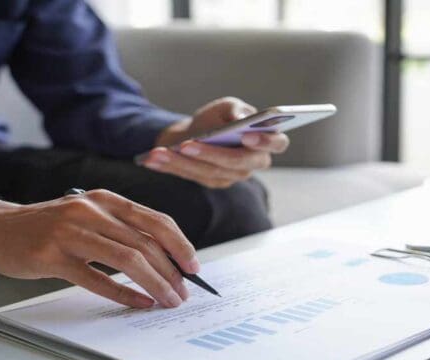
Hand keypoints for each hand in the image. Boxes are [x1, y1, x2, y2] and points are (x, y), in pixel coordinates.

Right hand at [0, 189, 198, 307]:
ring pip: (128, 259)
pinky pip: (96, 278)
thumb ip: (119, 227)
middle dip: (172, 271)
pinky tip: (139, 303)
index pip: (155, 220)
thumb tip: (163, 255)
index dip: (180, 245)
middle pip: (146, 243)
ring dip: (155, 283)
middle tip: (183, 292)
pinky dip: (123, 294)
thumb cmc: (46, 225)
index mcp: (105, 199)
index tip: (194, 267)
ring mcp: (71, 232)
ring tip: (168, 300)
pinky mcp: (52, 256)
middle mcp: (91, 211)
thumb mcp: (87, 213)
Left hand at [144, 97, 289, 188]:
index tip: (246, 136)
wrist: (196, 132)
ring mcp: (233, 176)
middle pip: (237, 164)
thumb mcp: (225, 106)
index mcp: (265, 141)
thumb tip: (241, 119)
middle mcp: (253, 163)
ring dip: (182, 162)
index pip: (276, 144)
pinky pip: (191, 176)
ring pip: (209, 171)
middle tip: (187, 145)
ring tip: (160, 151)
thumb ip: (234, 110)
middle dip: (212, 154)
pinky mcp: (213, 182)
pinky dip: (171, 166)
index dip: (265, 142)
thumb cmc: (217, 118)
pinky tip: (153, 159)